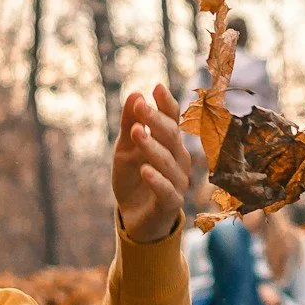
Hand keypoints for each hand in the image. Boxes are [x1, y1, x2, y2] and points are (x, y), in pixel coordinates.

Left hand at [112, 84, 190, 242]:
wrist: (133, 218)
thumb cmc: (133, 179)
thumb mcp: (125, 149)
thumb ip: (129, 124)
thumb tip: (135, 94)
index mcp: (170, 144)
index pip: (173, 120)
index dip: (166, 104)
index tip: (156, 87)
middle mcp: (179, 160)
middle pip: (172, 137)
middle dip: (156, 120)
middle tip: (139, 106)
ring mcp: (178, 182)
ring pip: (169, 162)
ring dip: (152, 146)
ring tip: (136, 132)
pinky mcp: (171, 204)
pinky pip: (167, 190)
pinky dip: (156, 180)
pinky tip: (144, 169)